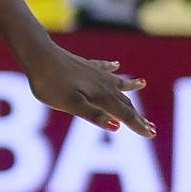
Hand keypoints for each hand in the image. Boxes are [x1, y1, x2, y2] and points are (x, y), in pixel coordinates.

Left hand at [24, 48, 154, 136]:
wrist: (38, 56)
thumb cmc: (51, 83)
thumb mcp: (70, 105)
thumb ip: (93, 115)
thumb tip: (116, 126)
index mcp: (101, 96)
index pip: (125, 114)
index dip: (138, 126)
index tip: (151, 134)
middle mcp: (103, 84)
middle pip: (124, 102)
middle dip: (137, 115)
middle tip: (150, 126)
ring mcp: (94, 73)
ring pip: (116, 83)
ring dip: (130, 88)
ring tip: (142, 84)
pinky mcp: (84, 65)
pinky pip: (103, 67)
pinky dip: (112, 68)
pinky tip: (116, 65)